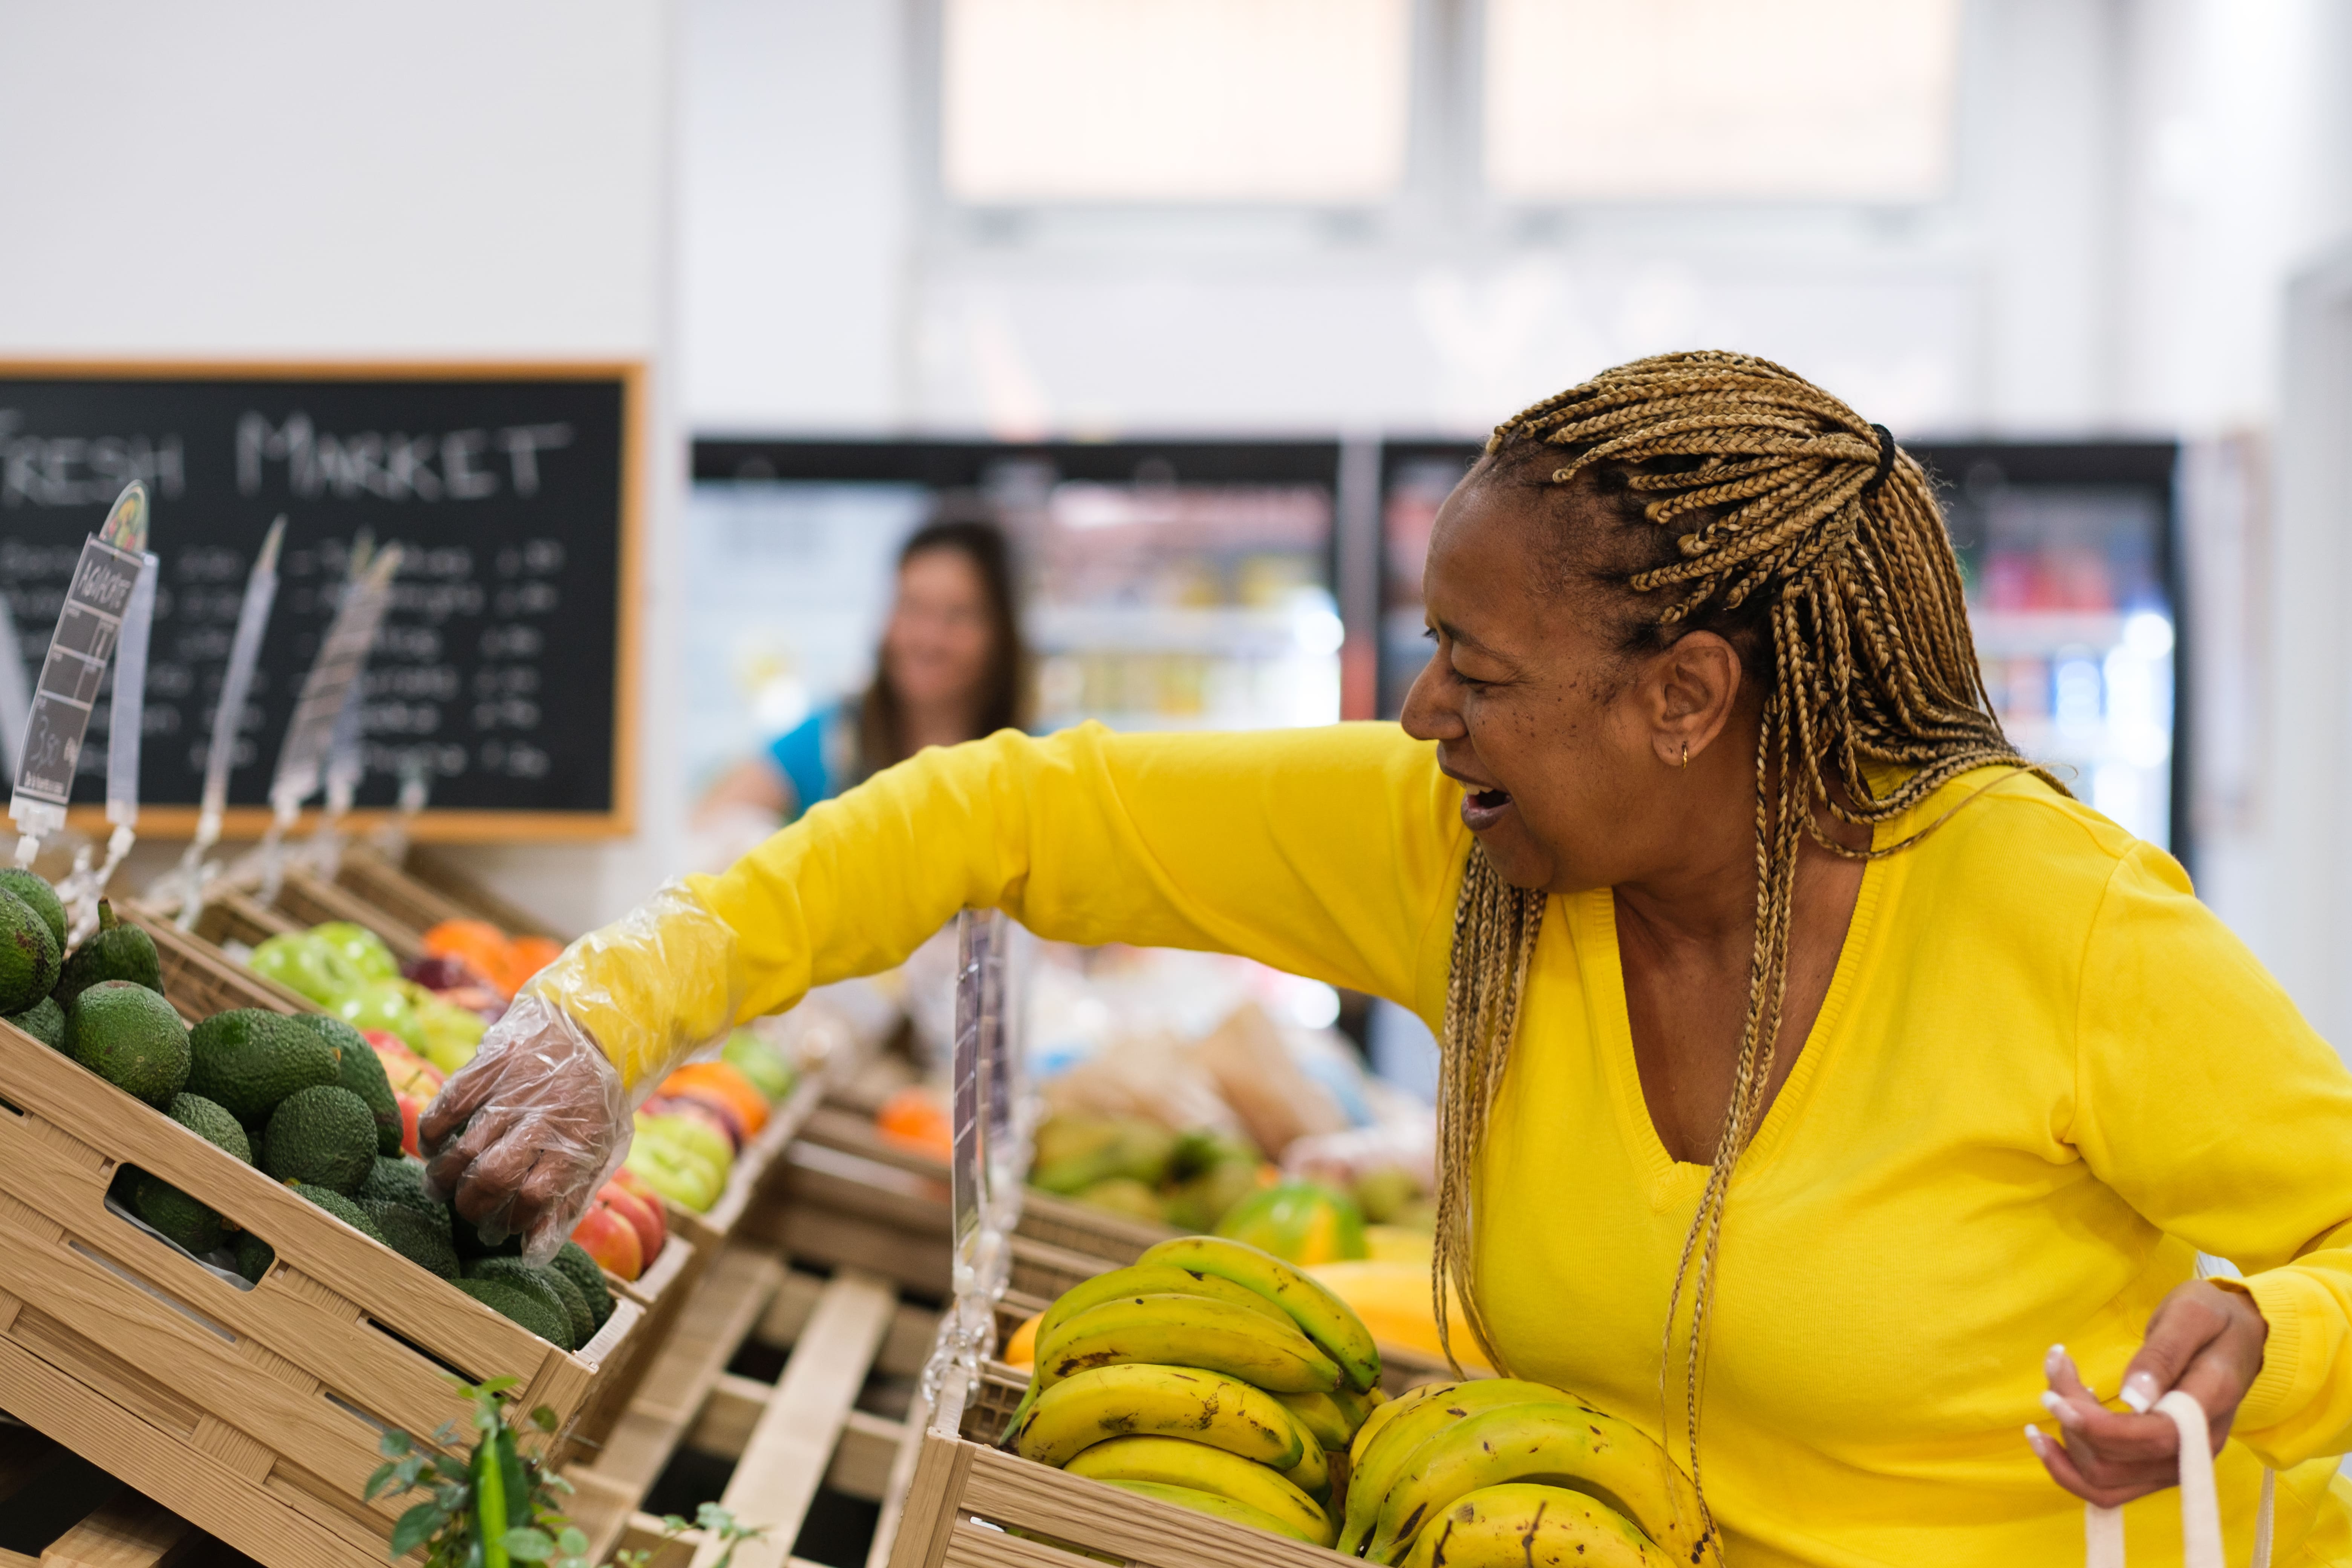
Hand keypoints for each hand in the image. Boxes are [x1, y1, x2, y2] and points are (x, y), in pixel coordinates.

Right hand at [419, 994, 631, 1263]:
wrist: (590, 1032)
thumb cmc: (593, 1104)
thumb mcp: (600, 1152)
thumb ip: (568, 1202)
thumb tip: (532, 1252)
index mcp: (578, 1140)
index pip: (535, 1196)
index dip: (511, 1220)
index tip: (501, 1229)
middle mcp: (543, 1116)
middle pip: (493, 1175)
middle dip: (472, 1205)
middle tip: (468, 1213)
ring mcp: (513, 1090)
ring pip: (463, 1147)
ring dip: (443, 1178)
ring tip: (440, 1191)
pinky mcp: (488, 1066)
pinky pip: (446, 1106)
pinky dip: (431, 1134)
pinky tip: (432, 1150)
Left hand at [2025, 1280, 2269, 1506]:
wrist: (2239, 1335)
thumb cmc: (2214, 1318)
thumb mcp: (2192, 1315)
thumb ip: (2164, 1355)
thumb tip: (2134, 1397)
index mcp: (2207, 1409)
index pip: (2152, 1438)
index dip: (2098, 1427)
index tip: (2055, 1398)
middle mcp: (2194, 1451)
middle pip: (2117, 1463)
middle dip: (2073, 1421)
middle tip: (2057, 1367)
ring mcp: (2175, 1464)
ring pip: (2104, 1480)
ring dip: (2067, 1441)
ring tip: (2053, 1389)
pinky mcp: (2156, 1466)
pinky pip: (2107, 1487)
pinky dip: (2069, 1467)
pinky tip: (2045, 1436)